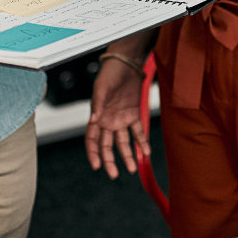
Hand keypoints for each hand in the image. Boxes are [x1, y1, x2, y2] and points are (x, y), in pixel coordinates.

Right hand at [85, 57, 149, 178]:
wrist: (126, 64)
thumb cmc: (109, 74)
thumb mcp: (101, 88)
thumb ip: (98, 105)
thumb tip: (94, 120)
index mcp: (97, 117)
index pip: (92, 140)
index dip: (93, 153)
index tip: (97, 166)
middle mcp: (108, 121)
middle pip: (107, 145)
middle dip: (110, 160)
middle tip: (113, 174)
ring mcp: (121, 119)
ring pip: (123, 142)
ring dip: (127, 155)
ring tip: (132, 168)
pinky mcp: (134, 114)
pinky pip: (138, 131)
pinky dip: (142, 142)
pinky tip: (146, 152)